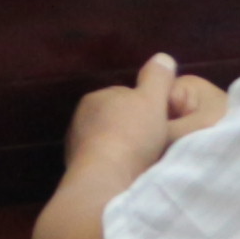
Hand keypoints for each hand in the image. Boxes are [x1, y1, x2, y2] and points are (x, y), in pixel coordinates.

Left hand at [62, 53, 227, 179]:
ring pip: (110, 145)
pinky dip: (117, 170)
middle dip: (135, 131)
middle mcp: (81, 121)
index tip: (163, 121)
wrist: (105, 180)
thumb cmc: (131, 135)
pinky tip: (131, 178)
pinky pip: (105, 167)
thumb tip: (162, 58)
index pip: (125, 98)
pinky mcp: (78, 173)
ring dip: (126, 152)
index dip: (147, 108)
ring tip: (146, 164)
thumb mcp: (151, 100)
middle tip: (157, 145)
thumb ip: (157, 78)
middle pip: (117, 122)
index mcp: (95, 99)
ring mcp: (76, 148)